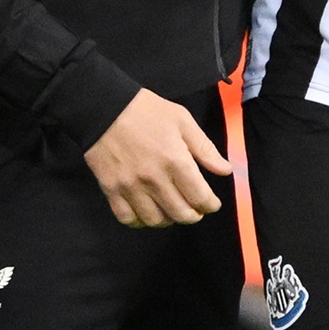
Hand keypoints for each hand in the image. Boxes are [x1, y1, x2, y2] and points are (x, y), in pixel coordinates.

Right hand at [83, 89, 232, 226]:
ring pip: (155, 220)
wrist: (103, 108)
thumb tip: (225, 170)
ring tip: (172, 209)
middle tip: (195, 210)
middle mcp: (154, 178)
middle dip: (194, 215)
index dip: (210, 205)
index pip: (200, 197)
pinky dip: (140, 221)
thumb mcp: (182, 121)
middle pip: (181, 214)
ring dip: (169, 219)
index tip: (211, 204)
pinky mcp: (111, 189)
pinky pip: (128, 218)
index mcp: (175, 160)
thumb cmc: (146, 111)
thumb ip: (205, 149)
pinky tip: (147, 212)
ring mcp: (130, 186)